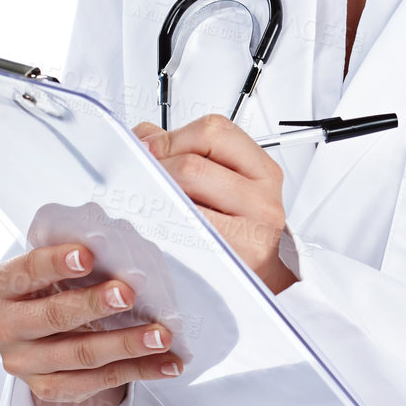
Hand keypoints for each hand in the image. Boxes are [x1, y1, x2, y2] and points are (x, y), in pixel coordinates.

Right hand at [0, 242, 183, 405]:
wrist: (39, 337)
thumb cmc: (53, 287)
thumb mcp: (52, 268)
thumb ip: (76, 257)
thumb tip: (122, 250)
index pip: (27, 271)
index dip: (56, 262)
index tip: (88, 253)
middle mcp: (3, 328)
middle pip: (53, 317)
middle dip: (94, 304)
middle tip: (128, 293)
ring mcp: (24, 363)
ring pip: (81, 355)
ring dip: (127, 344)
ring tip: (162, 335)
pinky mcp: (48, 388)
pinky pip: (98, 382)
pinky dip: (138, 370)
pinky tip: (168, 363)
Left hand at [131, 114, 297, 293]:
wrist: (264, 273)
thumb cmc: (241, 227)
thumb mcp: (228, 180)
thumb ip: (188, 150)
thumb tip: (145, 138)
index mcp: (262, 171)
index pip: (214, 132)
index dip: (173, 137)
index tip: (152, 150)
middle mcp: (262, 200)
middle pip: (192, 168)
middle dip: (156, 170)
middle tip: (141, 179)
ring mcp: (251, 232)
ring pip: (183, 202)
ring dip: (154, 199)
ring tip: (147, 203)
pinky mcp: (233, 261)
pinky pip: (183, 236)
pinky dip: (161, 228)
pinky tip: (157, 227)